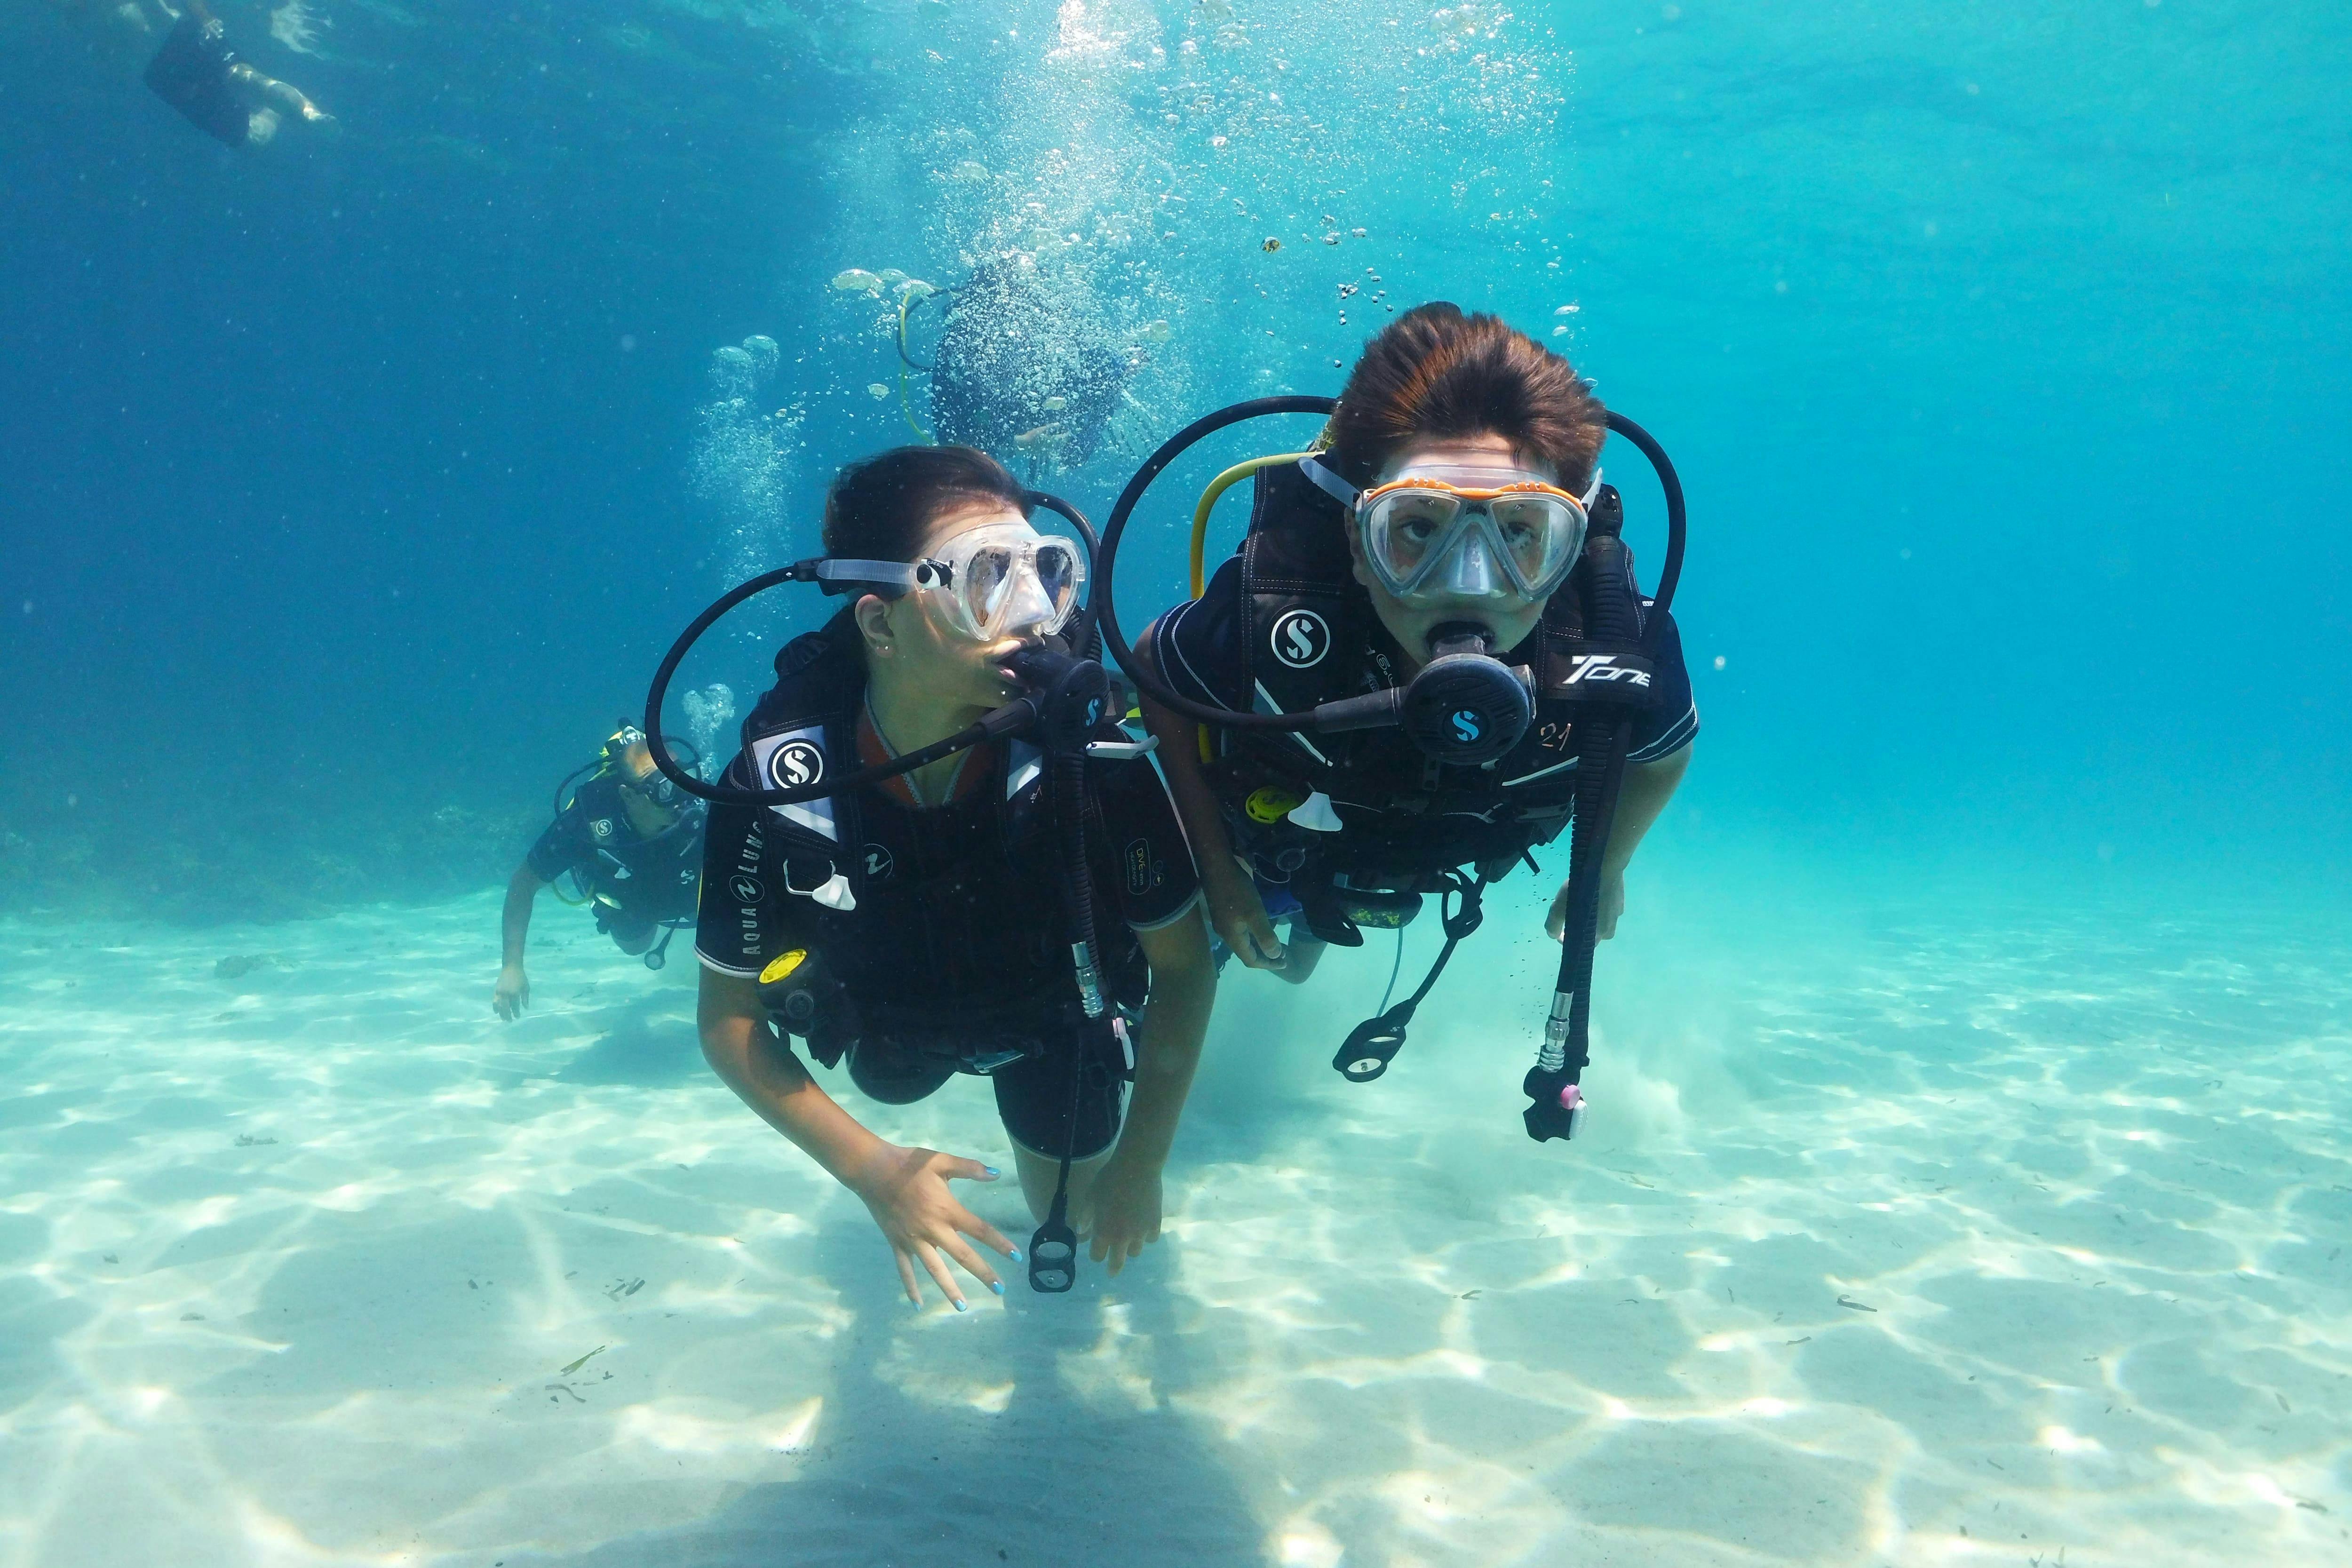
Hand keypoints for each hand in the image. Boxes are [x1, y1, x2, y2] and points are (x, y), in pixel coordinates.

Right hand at [493, 964, 528, 1019]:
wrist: (511, 967)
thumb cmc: (521, 977)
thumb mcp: (526, 987)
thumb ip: (525, 998)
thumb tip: (526, 1008)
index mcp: (515, 993)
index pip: (515, 1006)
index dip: (516, 1013)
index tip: (517, 1017)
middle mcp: (506, 994)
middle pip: (506, 1008)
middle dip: (508, 1015)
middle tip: (510, 1021)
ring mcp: (500, 992)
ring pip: (499, 1006)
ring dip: (501, 1013)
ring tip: (503, 1018)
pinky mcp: (496, 990)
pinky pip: (494, 1001)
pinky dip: (495, 1007)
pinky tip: (496, 1012)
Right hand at [846, 1145, 1018, 1308]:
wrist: (873, 1170)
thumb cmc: (909, 1164)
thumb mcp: (941, 1160)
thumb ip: (970, 1168)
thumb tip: (997, 1174)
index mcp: (946, 1210)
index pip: (979, 1230)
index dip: (999, 1243)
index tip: (1016, 1256)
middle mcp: (932, 1229)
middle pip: (962, 1256)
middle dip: (982, 1273)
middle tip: (999, 1290)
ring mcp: (913, 1240)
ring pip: (934, 1269)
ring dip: (949, 1289)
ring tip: (963, 1307)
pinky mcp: (897, 1244)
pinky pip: (905, 1270)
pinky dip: (910, 1288)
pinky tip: (917, 1305)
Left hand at [1079, 1151, 1163, 1276]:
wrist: (1137, 1167)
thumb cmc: (1109, 1180)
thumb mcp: (1090, 1197)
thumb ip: (1085, 1217)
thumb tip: (1081, 1233)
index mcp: (1104, 1232)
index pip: (1097, 1256)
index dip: (1095, 1255)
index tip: (1096, 1251)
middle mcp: (1122, 1237)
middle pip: (1117, 1263)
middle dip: (1113, 1268)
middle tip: (1112, 1270)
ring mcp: (1141, 1232)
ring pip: (1135, 1252)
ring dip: (1129, 1248)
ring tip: (1128, 1239)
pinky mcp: (1155, 1224)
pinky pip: (1150, 1239)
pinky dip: (1145, 1236)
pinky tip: (1142, 1227)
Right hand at [1205, 870, 1285, 970]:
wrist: (1215, 867)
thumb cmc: (1237, 890)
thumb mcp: (1255, 913)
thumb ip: (1265, 936)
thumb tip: (1274, 956)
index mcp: (1233, 938)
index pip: (1251, 960)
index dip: (1268, 964)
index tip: (1285, 963)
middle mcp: (1225, 935)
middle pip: (1246, 953)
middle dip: (1265, 956)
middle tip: (1282, 955)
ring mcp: (1222, 924)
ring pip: (1243, 943)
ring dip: (1259, 946)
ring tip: (1274, 944)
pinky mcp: (1222, 914)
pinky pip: (1240, 932)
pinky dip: (1252, 936)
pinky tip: (1260, 928)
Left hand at [1545, 869, 1627, 942]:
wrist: (1604, 867)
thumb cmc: (1580, 891)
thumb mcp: (1558, 909)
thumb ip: (1553, 925)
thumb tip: (1553, 935)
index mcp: (1597, 934)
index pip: (1582, 946)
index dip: (1567, 939)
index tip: (1560, 931)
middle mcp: (1610, 927)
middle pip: (1594, 935)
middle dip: (1581, 929)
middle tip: (1571, 916)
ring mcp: (1617, 913)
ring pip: (1603, 922)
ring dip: (1593, 918)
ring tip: (1583, 906)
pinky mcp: (1621, 900)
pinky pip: (1609, 908)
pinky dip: (1601, 906)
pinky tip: (1594, 895)